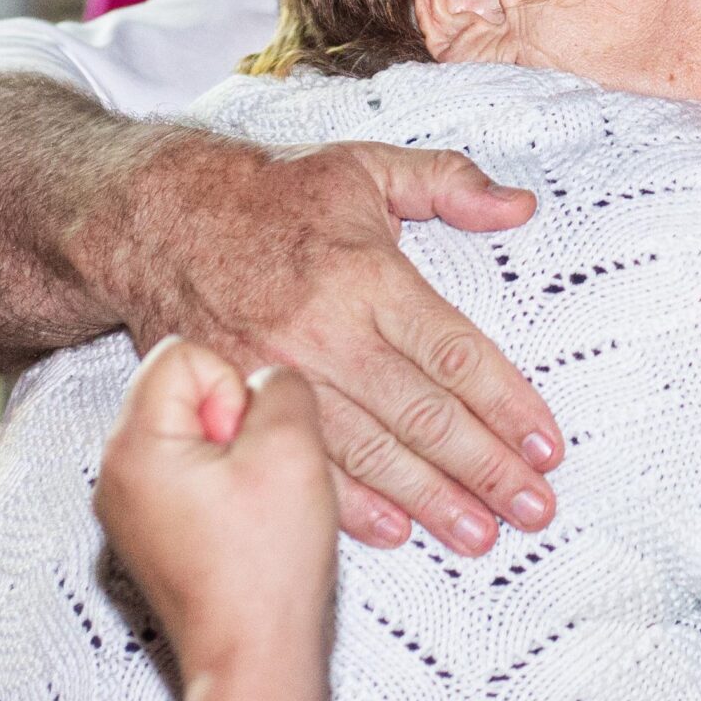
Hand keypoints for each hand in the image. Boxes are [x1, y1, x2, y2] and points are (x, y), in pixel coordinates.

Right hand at [92, 135, 555, 554]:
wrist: (154, 216)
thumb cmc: (271, 192)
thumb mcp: (366, 166)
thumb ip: (448, 182)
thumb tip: (520, 205)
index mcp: (367, 275)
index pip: (454, 354)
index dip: (506, 404)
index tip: (547, 445)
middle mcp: (326, 331)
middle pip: (421, 414)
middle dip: (485, 468)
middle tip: (533, 508)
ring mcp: (278, 373)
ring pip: (369, 450)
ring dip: (430, 499)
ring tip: (481, 534)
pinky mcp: (238, 401)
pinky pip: (302, 461)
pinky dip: (351, 503)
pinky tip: (396, 530)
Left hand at [94, 336, 336, 675]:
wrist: (255, 658)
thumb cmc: (265, 568)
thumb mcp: (293, 447)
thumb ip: (282, 385)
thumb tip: (270, 380)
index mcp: (133, 446)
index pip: (183, 355)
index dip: (234, 388)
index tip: (249, 445)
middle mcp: (116, 475)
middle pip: (186, 395)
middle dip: (236, 424)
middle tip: (257, 477)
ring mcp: (131, 510)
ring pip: (196, 438)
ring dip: (238, 459)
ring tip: (259, 506)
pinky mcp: (154, 537)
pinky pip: (195, 479)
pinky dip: (229, 492)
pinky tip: (252, 528)